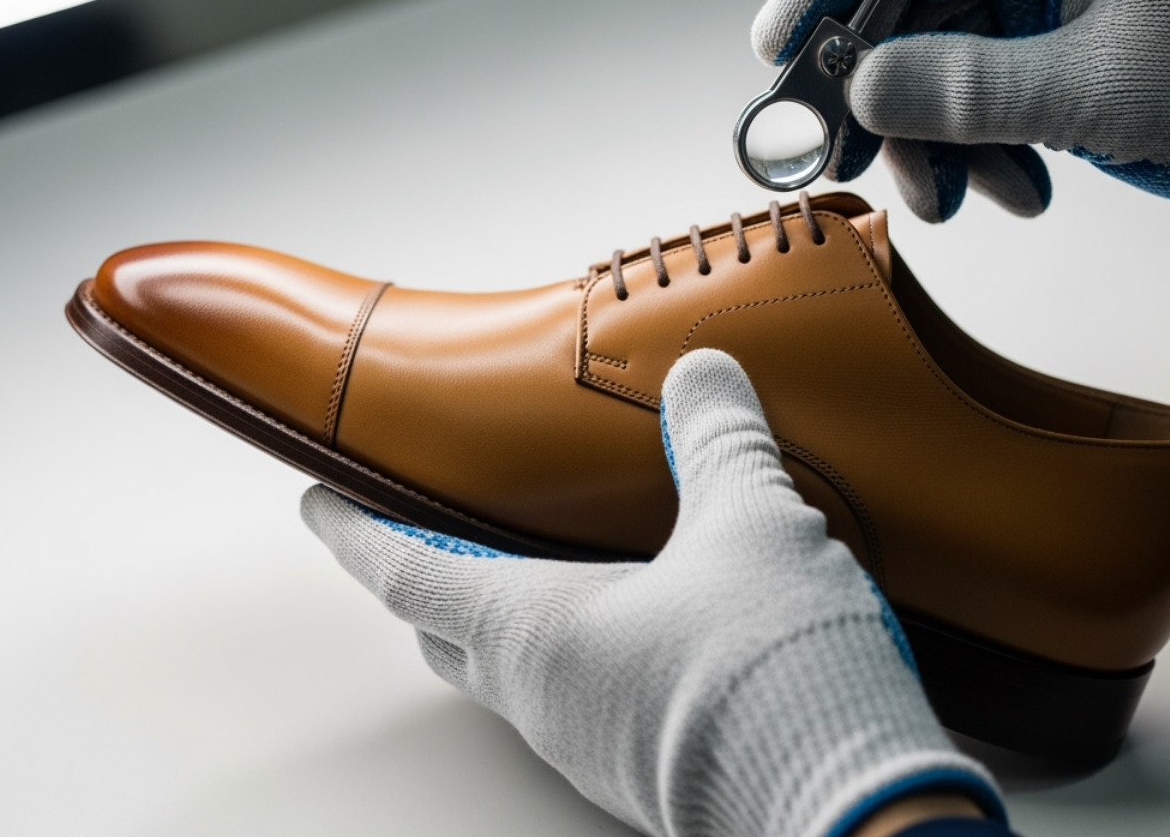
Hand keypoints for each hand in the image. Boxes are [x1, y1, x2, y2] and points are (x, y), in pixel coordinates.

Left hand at [303, 349, 1003, 836]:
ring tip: (540, 573)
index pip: (407, 572)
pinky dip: (582, 657)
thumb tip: (704, 375)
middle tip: (424, 537)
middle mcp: (546, 699)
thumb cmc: (772, 675)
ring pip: (514, 678)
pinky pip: (582, 706)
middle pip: (448, 634)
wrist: (850, 811)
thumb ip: (721, 441)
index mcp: (537, 632)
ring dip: (507, 623)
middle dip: (425, 581)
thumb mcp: (753, 524)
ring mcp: (592, 748)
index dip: (355, 530)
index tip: (319, 501)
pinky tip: (639, 633)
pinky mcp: (646, 773)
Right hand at [753, 0, 1169, 271]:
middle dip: (876, 82)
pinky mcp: (1046, 44)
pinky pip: (970, 89)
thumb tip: (860, 87)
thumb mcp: (1098, 93)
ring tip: (954, 199)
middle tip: (851, 154)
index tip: (779, 43)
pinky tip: (1010, 192)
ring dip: (928, 134)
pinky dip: (972, 146)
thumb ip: (973, 89)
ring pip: (930, 51)